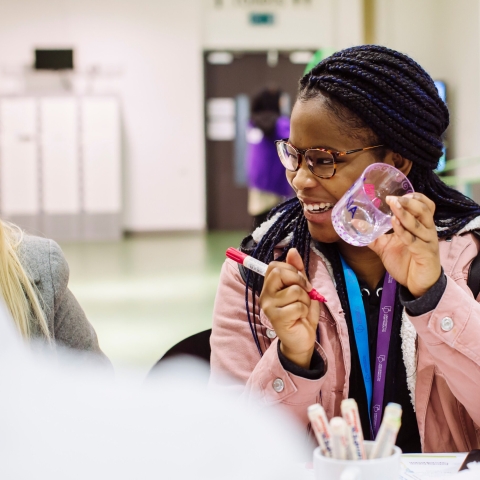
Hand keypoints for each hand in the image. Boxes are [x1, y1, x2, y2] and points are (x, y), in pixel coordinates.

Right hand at [259, 248, 319, 367]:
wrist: (302, 339)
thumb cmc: (301, 313)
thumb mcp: (303, 288)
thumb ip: (297, 271)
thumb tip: (293, 250)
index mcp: (270, 286)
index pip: (274, 266)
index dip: (291, 269)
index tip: (301, 281)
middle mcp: (265, 295)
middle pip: (279, 273)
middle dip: (299, 281)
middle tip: (304, 293)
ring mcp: (269, 307)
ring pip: (294, 290)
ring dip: (305, 299)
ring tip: (302, 308)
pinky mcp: (277, 318)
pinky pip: (297, 306)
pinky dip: (305, 310)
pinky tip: (300, 318)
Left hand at [369, 192, 440, 297]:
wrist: (416, 284)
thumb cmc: (404, 261)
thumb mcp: (385, 246)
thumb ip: (372, 234)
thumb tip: (355, 223)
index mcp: (420, 225)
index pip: (425, 206)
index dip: (416, 197)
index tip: (402, 192)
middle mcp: (427, 231)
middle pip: (424, 211)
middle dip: (408, 203)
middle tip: (392, 198)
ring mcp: (427, 242)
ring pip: (419, 224)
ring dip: (405, 215)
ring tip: (393, 206)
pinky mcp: (425, 254)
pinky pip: (414, 241)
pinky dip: (404, 232)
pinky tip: (395, 225)